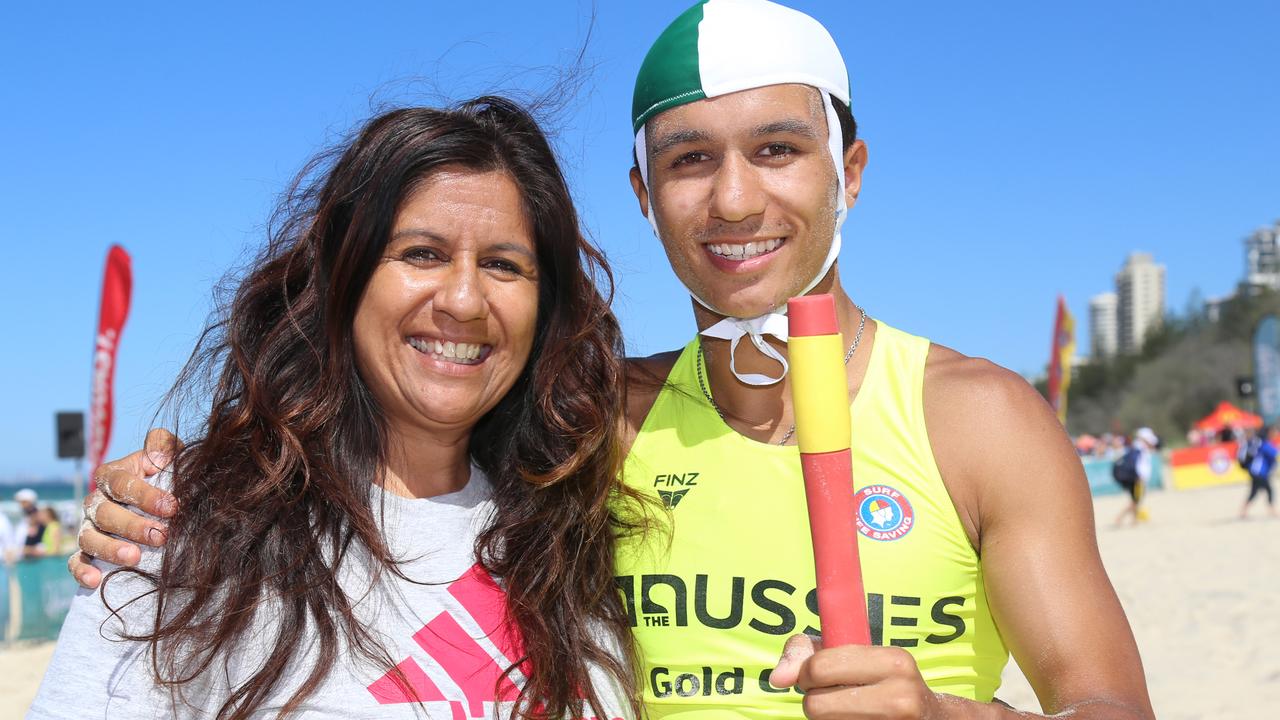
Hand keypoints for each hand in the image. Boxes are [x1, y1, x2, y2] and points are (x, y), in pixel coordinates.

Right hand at [69, 428, 181, 588]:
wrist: (157, 501)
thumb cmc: (163, 476)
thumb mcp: (167, 455)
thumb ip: (164, 445)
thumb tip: (159, 456)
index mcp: (113, 475)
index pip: (122, 484)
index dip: (146, 495)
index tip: (171, 506)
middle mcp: (96, 501)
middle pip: (106, 513)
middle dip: (133, 526)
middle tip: (161, 536)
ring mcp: (88, 526)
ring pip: (89, 538)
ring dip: (109, 548)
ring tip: (133, 558)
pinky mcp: (86, 550)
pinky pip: (76, 561)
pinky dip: (82, 571)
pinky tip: (95, 580)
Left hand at [769, 634, 947, 719]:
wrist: (933, 719)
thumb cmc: (882, 680)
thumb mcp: (853, 654)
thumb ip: (805, 652)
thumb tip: (777, 678)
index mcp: (893, 660)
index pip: (818, 668)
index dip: (807, 674)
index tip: (817, 677)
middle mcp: (901, 696)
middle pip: (815, 705)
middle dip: (814, 700)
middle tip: (833, 697)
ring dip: (827, 719)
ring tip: (849, 710)